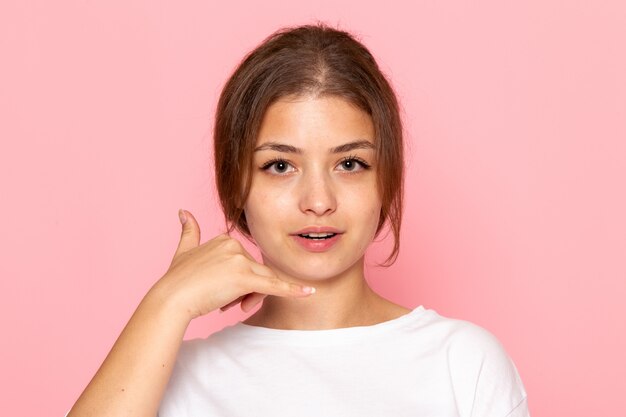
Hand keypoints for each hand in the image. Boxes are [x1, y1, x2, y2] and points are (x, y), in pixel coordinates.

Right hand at [149, 209, 314, 321]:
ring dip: (251, 297)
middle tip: (227, 304)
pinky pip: (275, 285)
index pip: (245, 263)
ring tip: (230, 305)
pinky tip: (308, 292)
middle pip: (255, 273)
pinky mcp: (245, 278)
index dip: (238, 282)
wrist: (171, 298)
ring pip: (261, 282)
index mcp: (225, 239)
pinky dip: (292, 290)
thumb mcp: (183, 250)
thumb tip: (184, 211)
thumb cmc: (176, 279)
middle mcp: (234, 245)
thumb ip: (189, 231)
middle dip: (246, 292)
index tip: (222, 292)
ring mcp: (240, 260)